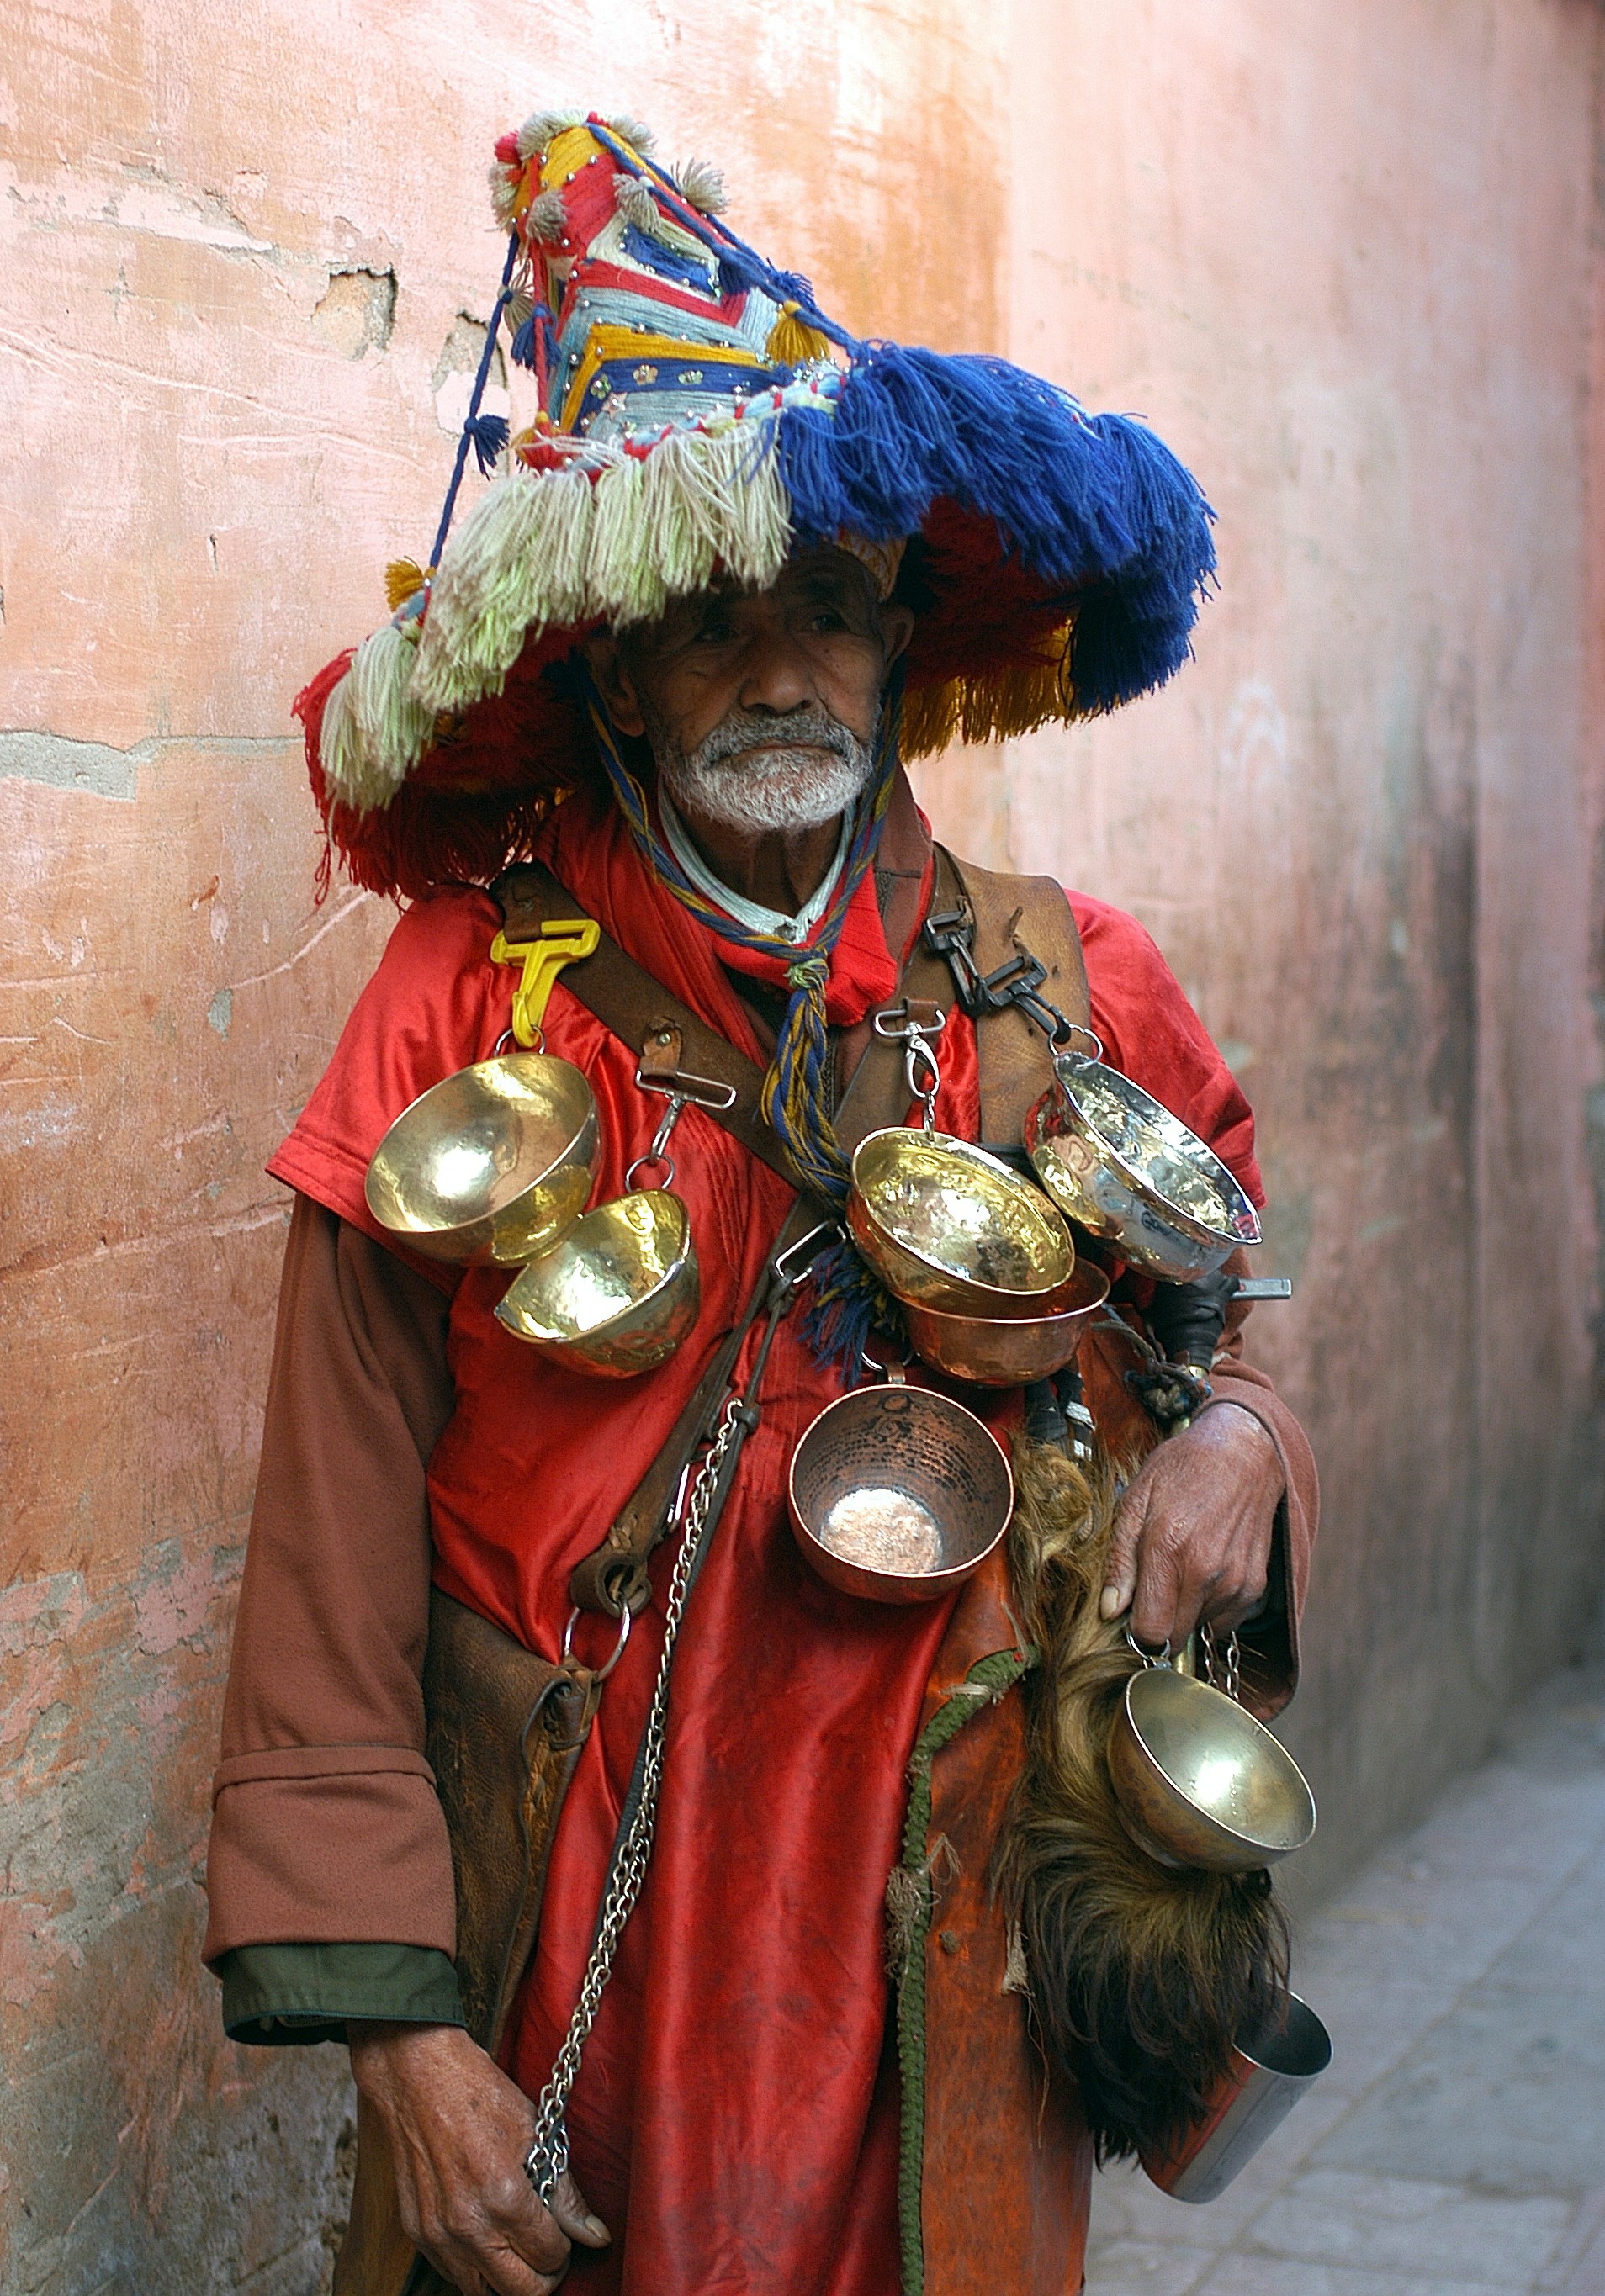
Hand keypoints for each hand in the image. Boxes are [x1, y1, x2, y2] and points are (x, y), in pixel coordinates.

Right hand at [347, 2021, 609, 2295]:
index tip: (564, 2232)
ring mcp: (438, 2233)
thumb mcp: (535, 2133)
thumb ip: (565, 2193)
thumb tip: (595, 2235)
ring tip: (517, 2248)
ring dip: (506, 2279)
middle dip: (543, 2277)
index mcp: (504, 2197)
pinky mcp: (416, 2232)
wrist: (417, 2076)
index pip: (549, 2257)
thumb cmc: (478, 2094)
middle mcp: (468, 2225)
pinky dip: (474, 2267)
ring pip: (482, 2293)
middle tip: (548, 2251)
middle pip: (519, 2291)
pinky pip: (452, 2274)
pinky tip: (485, 2238)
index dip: (565, 2247)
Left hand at [1099, 1402, 1283, 1649]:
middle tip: (1152, 1590)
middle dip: (1158, 1624)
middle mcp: (1206, 1572)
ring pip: (1199, 1630)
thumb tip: (1110, 1610)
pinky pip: (1223, 1621)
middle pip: (1175, 1639)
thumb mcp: (1135, 1501)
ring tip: (1181, 1569)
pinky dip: (1209, 1607)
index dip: (1135, 1631)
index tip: (1130, 1614)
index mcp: (1169, 1550)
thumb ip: (1121, 1560)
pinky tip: (1203, 1572)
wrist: (1242, 1455)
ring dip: (1184, 1612)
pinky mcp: (1255, 1586)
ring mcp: (1235, 1582)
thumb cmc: (1182, 1471)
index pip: (1151, 1632)